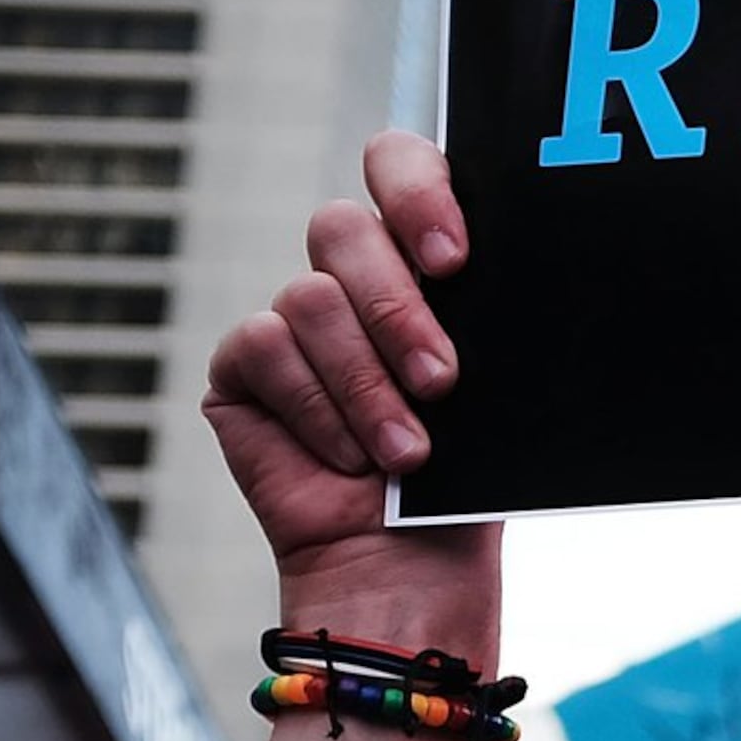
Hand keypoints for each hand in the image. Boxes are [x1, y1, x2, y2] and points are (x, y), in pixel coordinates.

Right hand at [200, 132, 493, 622]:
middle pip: (342, 227)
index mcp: (423, 266)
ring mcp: (293, 323)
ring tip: (406, 453)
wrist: (412, 570)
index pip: (400, 170)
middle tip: (442, 382)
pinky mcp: (243, 368)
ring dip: (366, 386)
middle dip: (397, 310)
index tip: (455, 260)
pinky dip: (318, 412)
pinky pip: (265, 350)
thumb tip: (497, 274)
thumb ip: (480, 322)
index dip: (417, 193)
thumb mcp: (496, 393)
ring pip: (309, 298)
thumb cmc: (466, 484)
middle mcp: (352, 283)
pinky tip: (349, 460)